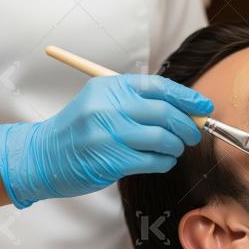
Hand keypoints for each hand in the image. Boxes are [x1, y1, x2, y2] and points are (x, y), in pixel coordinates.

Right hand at [0, 75, 212, 207]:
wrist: (43, 155)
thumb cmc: (81, 128)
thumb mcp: (103, 102)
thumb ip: (140, 101)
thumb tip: (188, 109)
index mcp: (111, 87)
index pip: (160, 87)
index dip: (188, 98)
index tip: (205, 107)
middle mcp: (110, 107)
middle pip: (166, 113)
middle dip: (188, 125)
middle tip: (194, 134)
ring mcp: (109, 134)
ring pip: (163, 138)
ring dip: (177, 146)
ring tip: (175, 149)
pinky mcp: (111, 160)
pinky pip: (153, 160)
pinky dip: (165, 162)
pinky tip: (163, 161)